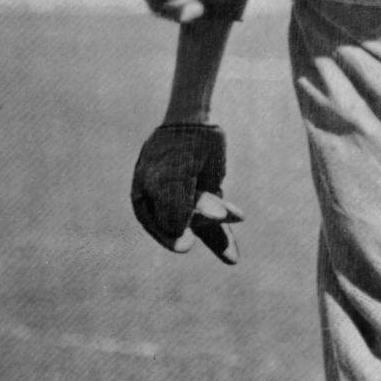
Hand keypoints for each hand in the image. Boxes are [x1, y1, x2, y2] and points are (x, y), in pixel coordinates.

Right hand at [130, 122, 243, 263]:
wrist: (199, 122)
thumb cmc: (180, 147)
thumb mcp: (173, 174)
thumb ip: (174, 206)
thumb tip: (179, 243)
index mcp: (144, 198)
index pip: (158, 225)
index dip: (172, 235)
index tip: (185, 244)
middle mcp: (163, 204)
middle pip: (183, 225)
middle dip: (204, 222)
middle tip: (223, 211)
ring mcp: (185, 204)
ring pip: (202, 226)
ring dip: (218, 229)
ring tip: (236, 226)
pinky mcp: (207, 201)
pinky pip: (213, 226)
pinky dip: (222, 239)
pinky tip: (232, 258)